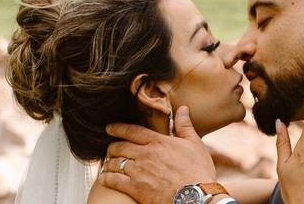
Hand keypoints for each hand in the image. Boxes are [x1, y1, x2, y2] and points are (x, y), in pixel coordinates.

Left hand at [101, 106, 215, 203]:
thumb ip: (185, 126)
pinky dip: (106, 177)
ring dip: (109, 162)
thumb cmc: (198, 172)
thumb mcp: (195, 145)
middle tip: (110, 148)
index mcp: (158, 142)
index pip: (132, 131)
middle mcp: (145, 154)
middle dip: (112, 146)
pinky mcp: (135, 188)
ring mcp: (138, 171)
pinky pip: (113, 180)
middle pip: (119, 146)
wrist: (195, 197)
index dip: (118, 128)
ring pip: (114, 162)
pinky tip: (105, 177)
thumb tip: (183, 109)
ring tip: (107, 163)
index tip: (109, 128)